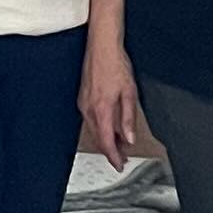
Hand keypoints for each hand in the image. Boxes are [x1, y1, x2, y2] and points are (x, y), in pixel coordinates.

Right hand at [80, 29, 140, 170]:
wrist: (102, 46)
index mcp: (101, 109)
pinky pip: (90, 119)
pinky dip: (100, 127)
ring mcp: (83, 103)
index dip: (113, 157)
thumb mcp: (129, 93)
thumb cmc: (116, 65)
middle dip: (110, 150)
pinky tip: (109, 125)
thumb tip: (129, 138)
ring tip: (120, 142)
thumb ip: (128, 118)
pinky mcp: (82, 98)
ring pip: (93, 129)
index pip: (106, 142)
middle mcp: (89, 109)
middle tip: (123, 156)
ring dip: (105, 138)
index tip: (120, 165)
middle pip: (98, 138)